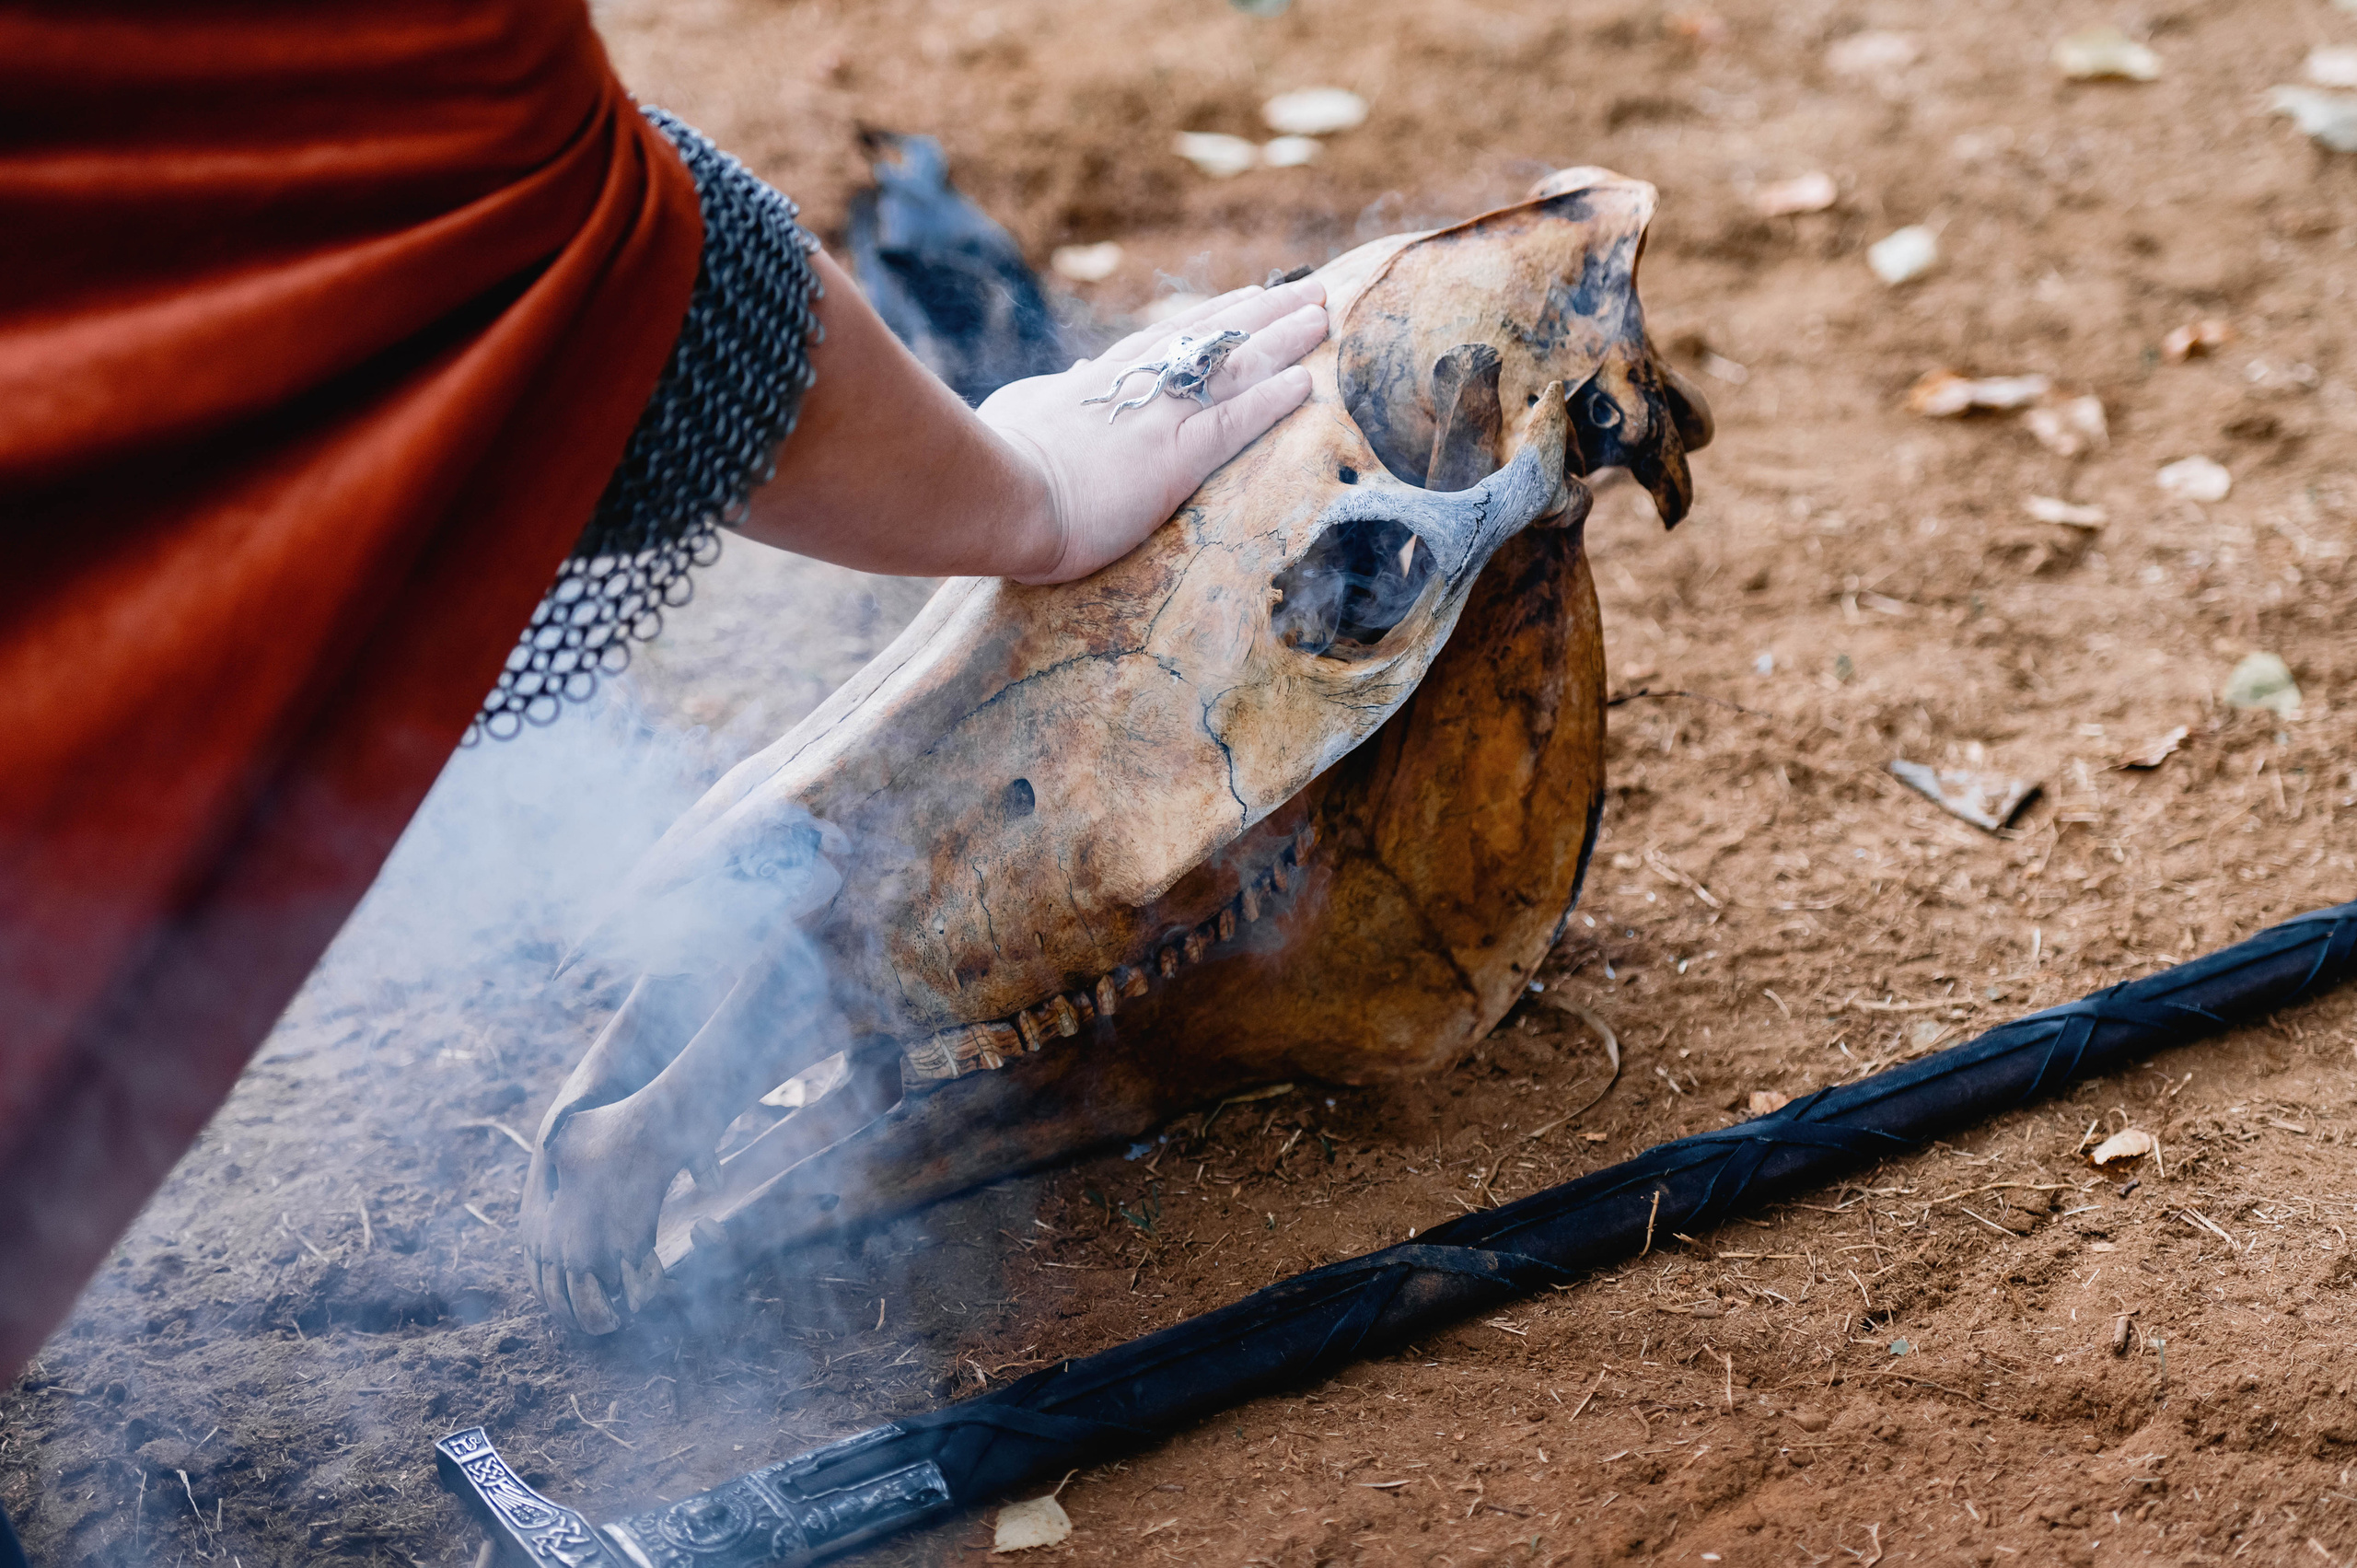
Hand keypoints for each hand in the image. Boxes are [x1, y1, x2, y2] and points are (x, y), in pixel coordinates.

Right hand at [976, 278, 1327, 583]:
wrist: (998, 493)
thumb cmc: (994, 457)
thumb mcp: (1021, 410)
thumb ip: (1056, 392)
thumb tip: (1073, 375)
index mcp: (1102, 380)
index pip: (1168, 338)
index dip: (1213, 316)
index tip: (1246, 296)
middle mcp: (1138, 387)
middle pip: (1212, 337)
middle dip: (1264, 314)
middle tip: (1309, 294)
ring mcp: (1159, 419)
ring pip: (1233, 367)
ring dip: (1282, 341)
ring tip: (1322, 318)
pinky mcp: (1175, 458)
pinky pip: (1235, 422)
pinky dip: (1272, 399)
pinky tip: (1306, 381)